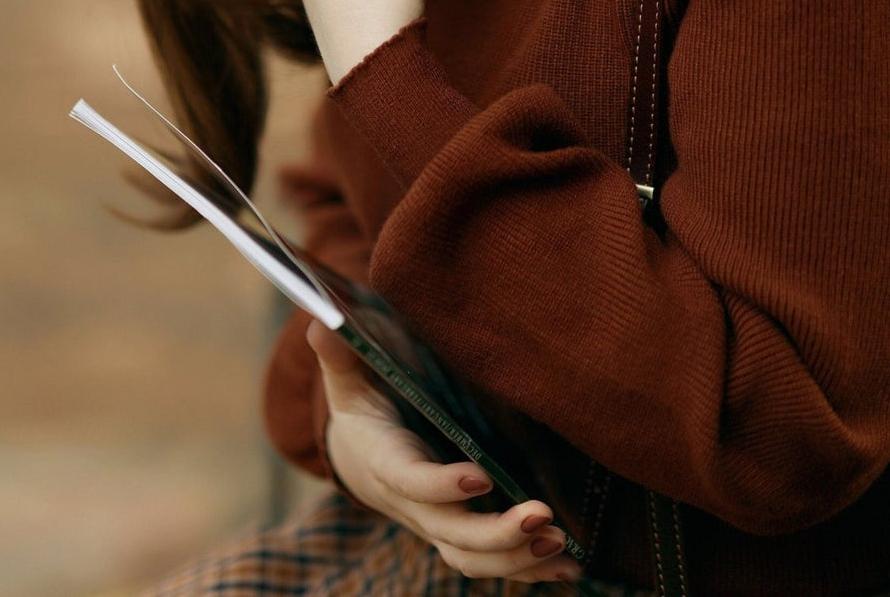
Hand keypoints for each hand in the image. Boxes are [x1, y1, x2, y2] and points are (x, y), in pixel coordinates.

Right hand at [307, 323, 580, 583]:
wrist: (361, 456)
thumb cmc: (362, 405)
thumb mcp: (348, 377)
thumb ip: (340, 355)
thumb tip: (321, 320)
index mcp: (386, 462)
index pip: (412, 481)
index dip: (442, 485)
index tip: (481, 475)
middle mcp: (412, 504)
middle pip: (451, 532)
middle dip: (495, 532)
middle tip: (541, 515)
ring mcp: (438, 524)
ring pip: (473, 557)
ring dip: (518, 557)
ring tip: (561, 546)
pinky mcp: (461, 533)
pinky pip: (492, 562)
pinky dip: (529, 569)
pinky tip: (568, 567)